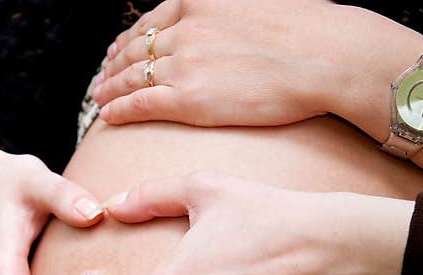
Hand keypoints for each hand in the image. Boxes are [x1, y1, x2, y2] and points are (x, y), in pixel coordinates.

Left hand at [90, 0, 341, 126]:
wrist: (322, 56)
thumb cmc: (307, 32)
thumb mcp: (260, 4)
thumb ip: (234, 13)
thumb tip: (235, 24)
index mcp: (200, 2)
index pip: (153, 21)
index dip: (131, 38)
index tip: (119, 49)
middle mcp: (185, 29)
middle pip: (137, 49)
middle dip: (114, 65)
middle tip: (102, 78)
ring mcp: (184, 64)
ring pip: (132, 76)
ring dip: (110, 88)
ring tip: (99, 98)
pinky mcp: (188, 99)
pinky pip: (141, 103)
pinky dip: (120, 109)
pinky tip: (108, 116)